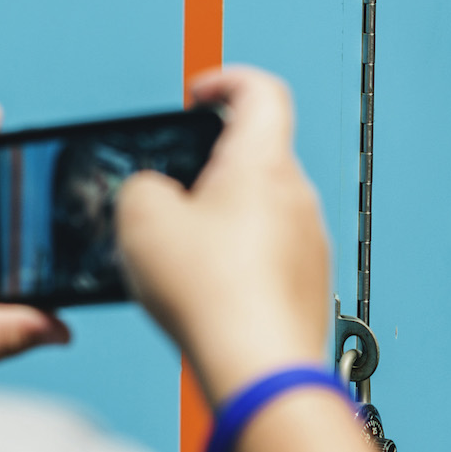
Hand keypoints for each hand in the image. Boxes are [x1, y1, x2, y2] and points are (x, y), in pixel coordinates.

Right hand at [115, 66, 330, 403]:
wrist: (260, 370)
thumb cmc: (212, 295)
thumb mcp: (141, 219)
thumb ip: (142, 187)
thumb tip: (155, 193)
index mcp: (262, 163)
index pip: (262, 92)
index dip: (226, 81)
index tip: (199, 96)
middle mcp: (297, 197)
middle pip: (256, 157)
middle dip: (210, 169)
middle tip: (171, 196)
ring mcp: (309, 243)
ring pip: (262, 211)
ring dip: (223, 222)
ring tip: (183, 257)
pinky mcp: (309, 286)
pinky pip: (270, 257)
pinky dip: (239, 264)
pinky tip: (207, 294)